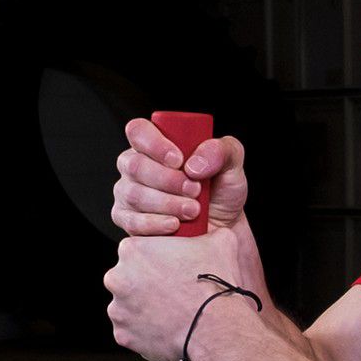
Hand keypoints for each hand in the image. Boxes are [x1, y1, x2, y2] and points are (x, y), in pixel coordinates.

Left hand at [104, 226, 247, 360]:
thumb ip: (208, 232)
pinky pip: (130, 331)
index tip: (170, 270)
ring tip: (170, 314)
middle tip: (171, 293)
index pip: (138, 251)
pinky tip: (165, 329)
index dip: (156, 261)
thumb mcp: (219, 243)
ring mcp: (117, 309)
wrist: (215, 328)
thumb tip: (215, 230)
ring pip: (127, 306)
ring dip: (144, 309)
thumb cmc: (214, 285)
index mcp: (132, 249)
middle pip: (128, 278)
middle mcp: (117, 277)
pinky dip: (144, 332)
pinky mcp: (122, 334)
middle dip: (146, 286)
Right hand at [113, 120, 250, 236]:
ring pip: (134, 194)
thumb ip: (222, 150)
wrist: (223, 230)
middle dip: (167, 180)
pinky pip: (131, 221)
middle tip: (195, 190)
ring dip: (167, 203)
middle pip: (135, 165)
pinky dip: (155, 223)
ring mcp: (128, 193)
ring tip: (193, 209)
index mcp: (155, 144)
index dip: (154, 144)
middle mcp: (136, 166)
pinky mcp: (128, 220)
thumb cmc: (222, 193)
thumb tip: (193, 164)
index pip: (138, 131)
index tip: (179, 161)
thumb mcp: (232, 165)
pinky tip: (174, 224)